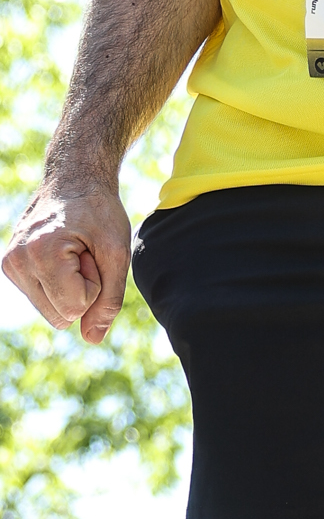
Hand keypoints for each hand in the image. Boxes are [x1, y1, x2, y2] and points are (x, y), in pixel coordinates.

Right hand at [3, 176, 134, 342]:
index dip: (95, 286)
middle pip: (61, 316)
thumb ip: (109, 300)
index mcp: (41, 254)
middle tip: (84, 253)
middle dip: (82, 290)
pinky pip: (43, 299)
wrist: (74, 178)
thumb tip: (92, 339)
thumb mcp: (117, 254)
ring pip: (51, 312)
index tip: (92, 253)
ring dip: (70, 288)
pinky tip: (62, 254)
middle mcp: (17, 261)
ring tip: (74, 252)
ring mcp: (9, 264)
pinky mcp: (10, 266)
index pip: (75, 309)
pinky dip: (58, 284)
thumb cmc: (100, 211)